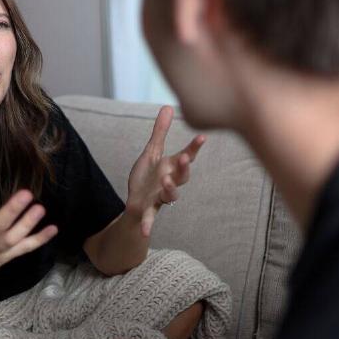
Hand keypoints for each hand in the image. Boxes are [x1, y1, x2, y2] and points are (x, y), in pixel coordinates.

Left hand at [126, 106, 205, 236]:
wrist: (135, 201)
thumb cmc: (147, 176)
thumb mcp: (151, 152)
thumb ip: (160, 131)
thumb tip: (168, 106)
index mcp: (170, 168)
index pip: (186, 157)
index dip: (194, 148)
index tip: (202, 137)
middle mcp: (169, 183)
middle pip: (182, 177)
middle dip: (183, 168)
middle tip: (183, 157)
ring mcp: (160, 197)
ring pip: (170, 196)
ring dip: (170, 190)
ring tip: (165, 181)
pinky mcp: (147, 209)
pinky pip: (150, 218)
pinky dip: (147, 225)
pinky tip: (145, 233)